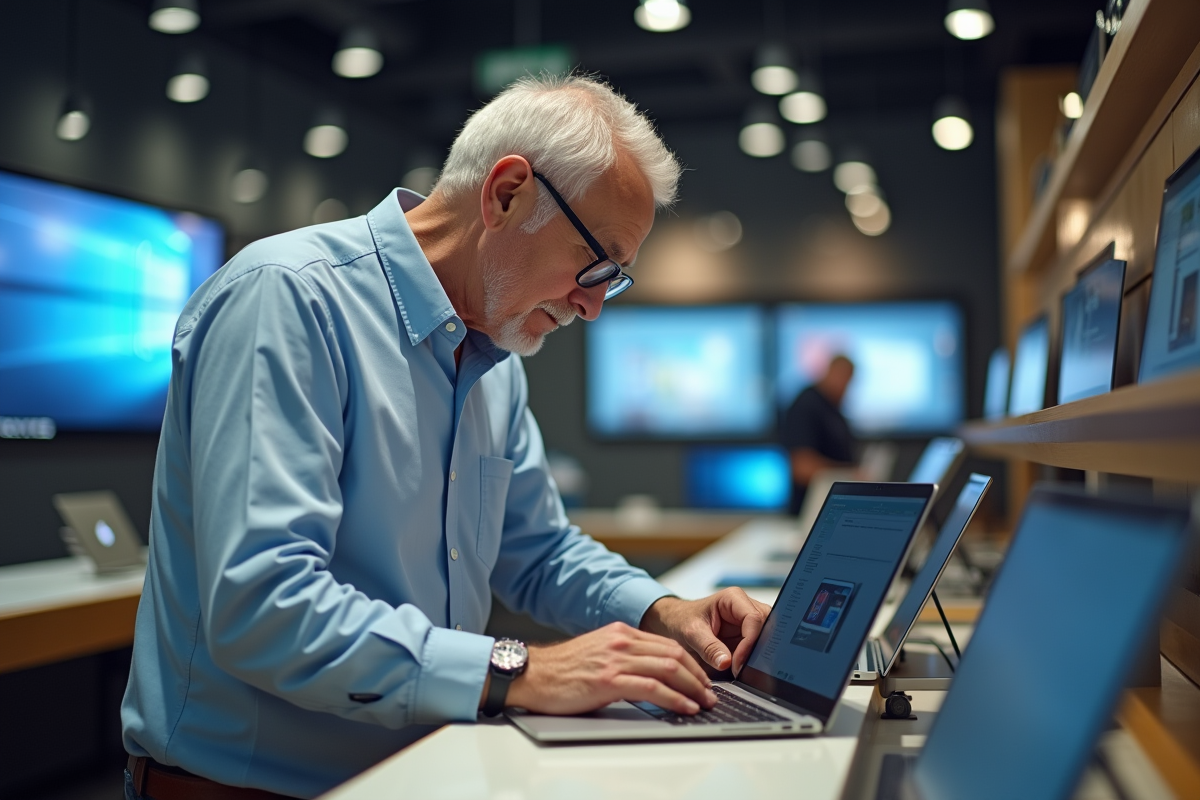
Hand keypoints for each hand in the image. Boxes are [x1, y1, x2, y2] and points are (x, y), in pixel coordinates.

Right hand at [504, 622, 716, 715]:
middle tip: (711, 694)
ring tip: (704, 703)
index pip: (668, 645)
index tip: (703, 680)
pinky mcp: (609, 679)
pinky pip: (652, 688)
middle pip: (674, 655)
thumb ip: (623, 658)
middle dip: (698, 677)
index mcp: (620, 633)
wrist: (531, 674)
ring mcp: (616, 659)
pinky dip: (674, 699)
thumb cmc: (560, 670)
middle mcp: (621, 641)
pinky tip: (685, 707)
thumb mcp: (597, 654)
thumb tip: (649, 677)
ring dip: (692, 689)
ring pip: (668, 669)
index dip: (692, 664)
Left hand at [639, 589, 771, 675]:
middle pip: (766, 627)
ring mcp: (748, 623)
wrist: (674, 624)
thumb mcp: (691, 633)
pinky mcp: (747, 637)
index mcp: (734, 598)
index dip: (749, 643)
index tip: (737, 663)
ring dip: (757, 656)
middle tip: (745, 669)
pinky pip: (758, 649)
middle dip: (758, 650)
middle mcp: (745, 608)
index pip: (754, 618)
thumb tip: (726, 663)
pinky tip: (743, 670)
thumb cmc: (681, 620)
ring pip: (767, 639)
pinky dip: (753, 661)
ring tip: (744, 671)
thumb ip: (708, 647)